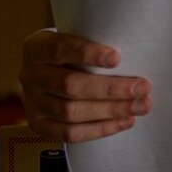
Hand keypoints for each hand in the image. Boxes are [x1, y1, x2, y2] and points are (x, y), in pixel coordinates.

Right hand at [17, 29, 150, 141]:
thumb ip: (93, 43)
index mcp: (35, 48)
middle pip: (69, 86)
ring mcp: (32, 103)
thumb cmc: (69, 53)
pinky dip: (100, 129)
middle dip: (110, 89)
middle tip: (141, 88)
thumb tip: (133, 55)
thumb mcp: (73, 38)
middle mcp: (29, 75)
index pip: (59, 48)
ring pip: (71, 112)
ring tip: (139, 106)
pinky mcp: (39, 125)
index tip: (117, 58)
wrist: (46, 73)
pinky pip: (69, 134)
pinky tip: (123, 121)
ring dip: (110, 111)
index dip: (88, 54)